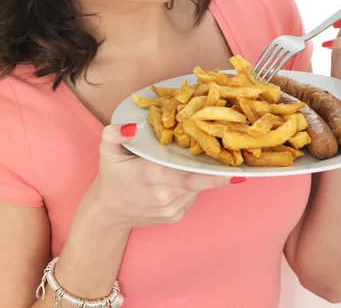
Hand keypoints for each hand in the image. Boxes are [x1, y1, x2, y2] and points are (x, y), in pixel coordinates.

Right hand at [89, 123, 235, 231]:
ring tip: (203, 156)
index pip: (186, 173)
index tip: (233, 168)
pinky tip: (186, 173)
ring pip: (198, 185)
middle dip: (215, 168)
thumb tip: (132, 126)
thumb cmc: (111, 177)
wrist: (109, 213)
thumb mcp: (107, 151)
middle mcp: (165, 195)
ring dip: (202, 172)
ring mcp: (172, 208)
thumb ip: (114, 134)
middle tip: (232, 156)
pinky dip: (194, 183)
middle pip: (198, 178)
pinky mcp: (177, 215)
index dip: (211, 171)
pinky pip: (193, 194)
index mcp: (151, 175)